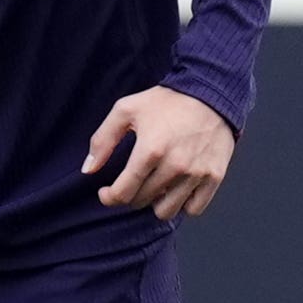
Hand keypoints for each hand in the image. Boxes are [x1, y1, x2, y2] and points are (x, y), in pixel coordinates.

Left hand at [83, 85, 237, 220]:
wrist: (210, 91)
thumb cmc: (166, 100)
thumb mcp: (126, 110)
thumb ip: (103, 140)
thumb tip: (88, 170)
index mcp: (150, 150)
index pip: (123, 192)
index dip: (109, 197)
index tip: (106, 193)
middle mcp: (174, 165)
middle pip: (142, 201)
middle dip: (130, 195)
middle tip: (131, 182)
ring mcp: (196, 173)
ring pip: (166, 211)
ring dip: (155, 202)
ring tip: (154, 186)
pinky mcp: (214, 176)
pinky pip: (194, 209)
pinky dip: (182, 204)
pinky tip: (176, 189)